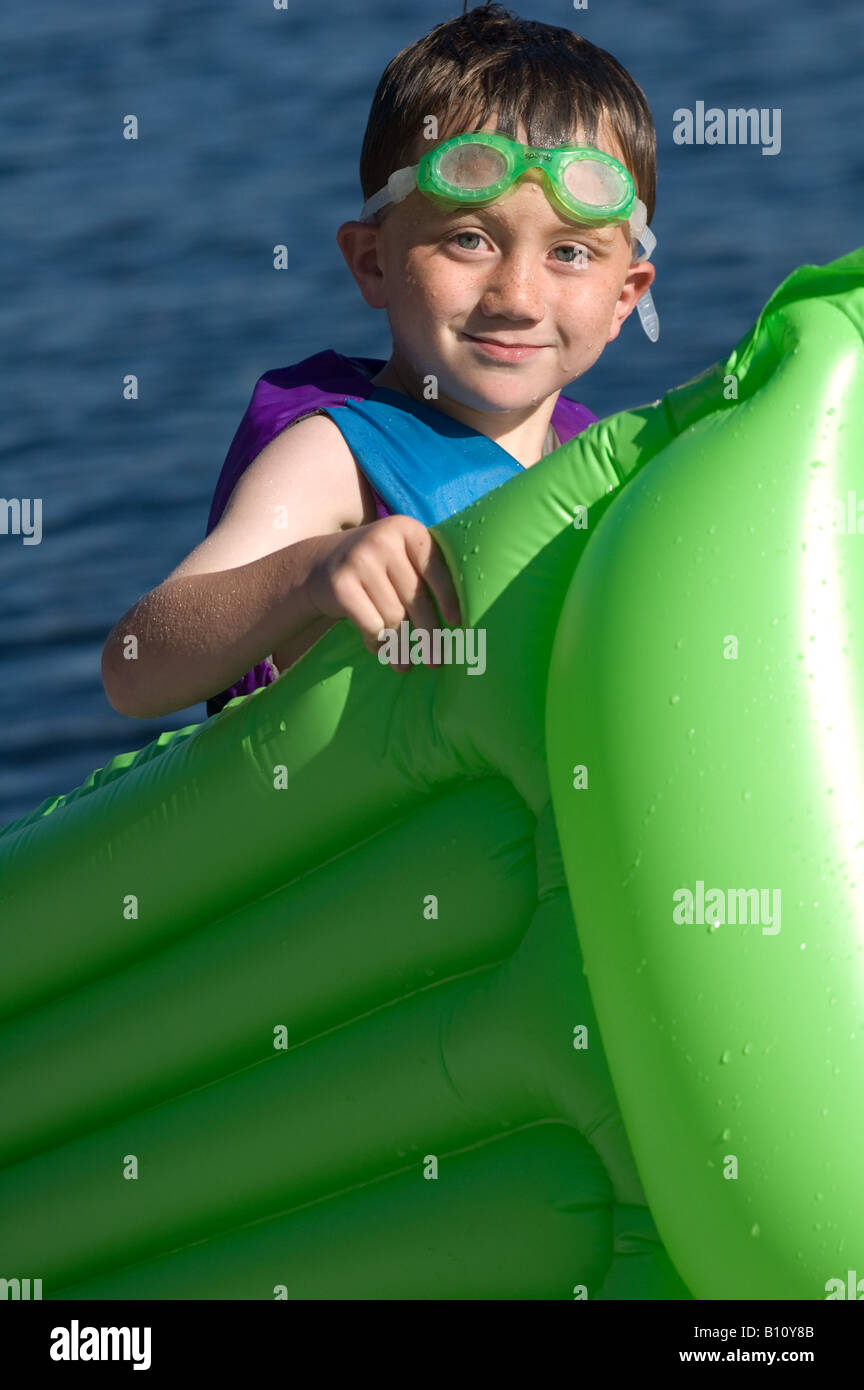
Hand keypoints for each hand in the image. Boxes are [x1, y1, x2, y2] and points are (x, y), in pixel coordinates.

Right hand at [304, 516, 461, 670]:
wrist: (317, 564)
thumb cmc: (374, 568)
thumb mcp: (399, 556)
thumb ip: (425, 573)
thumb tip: (456, 622)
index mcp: (407, 530)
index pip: (436, 569)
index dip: (449, 600)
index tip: (457, 624)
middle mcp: (384, 540)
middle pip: (417, 599)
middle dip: (429, 635)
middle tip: (436, 661)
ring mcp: (360, 560)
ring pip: (395, 617)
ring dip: (401, 645)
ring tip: (404, 663)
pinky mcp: (341, 584)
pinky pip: (372, 626)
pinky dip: (378, 643)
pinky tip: (380, 651)